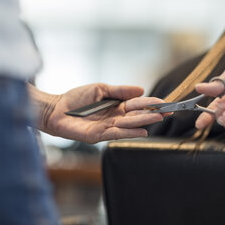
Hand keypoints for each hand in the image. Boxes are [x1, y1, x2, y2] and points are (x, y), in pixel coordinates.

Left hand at [39, 83, 164, 142]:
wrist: (55, 109)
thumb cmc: (76, 98)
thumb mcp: (101, 89)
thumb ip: (120, 90)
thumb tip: (141, 89)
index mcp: (116, 106)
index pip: (137, 104)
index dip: (151, 103)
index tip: (165, 102)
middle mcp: (115, 117)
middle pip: (137, 115)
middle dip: (153, 113)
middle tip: (168, 112)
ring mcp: (108, 127)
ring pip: (130, 124)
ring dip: (145, 121)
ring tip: (159, 117)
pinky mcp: (98, 135)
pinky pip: (117, 133)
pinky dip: (130, 132)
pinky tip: (143, 130)